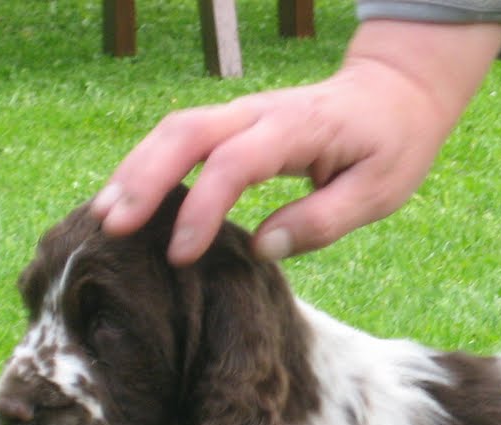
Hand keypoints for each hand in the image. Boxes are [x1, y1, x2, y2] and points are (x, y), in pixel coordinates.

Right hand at [91, 20, 500, 263]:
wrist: (396, 93)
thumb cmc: (391, 145)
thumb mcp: (378, 192)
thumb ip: (323, 221)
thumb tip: (263, 248)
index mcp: (298, 128)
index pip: (234, 164)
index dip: (202, 209)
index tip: (180, 256)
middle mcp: (260, 112)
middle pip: (185, 133)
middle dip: (144, 178)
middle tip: (111, 227)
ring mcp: (243, 113)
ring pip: (175, 131)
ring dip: (135, 171)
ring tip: (103, 218)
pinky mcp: (235, 125)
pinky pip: (183, 140)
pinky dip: (150, 166)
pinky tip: (128, 202)